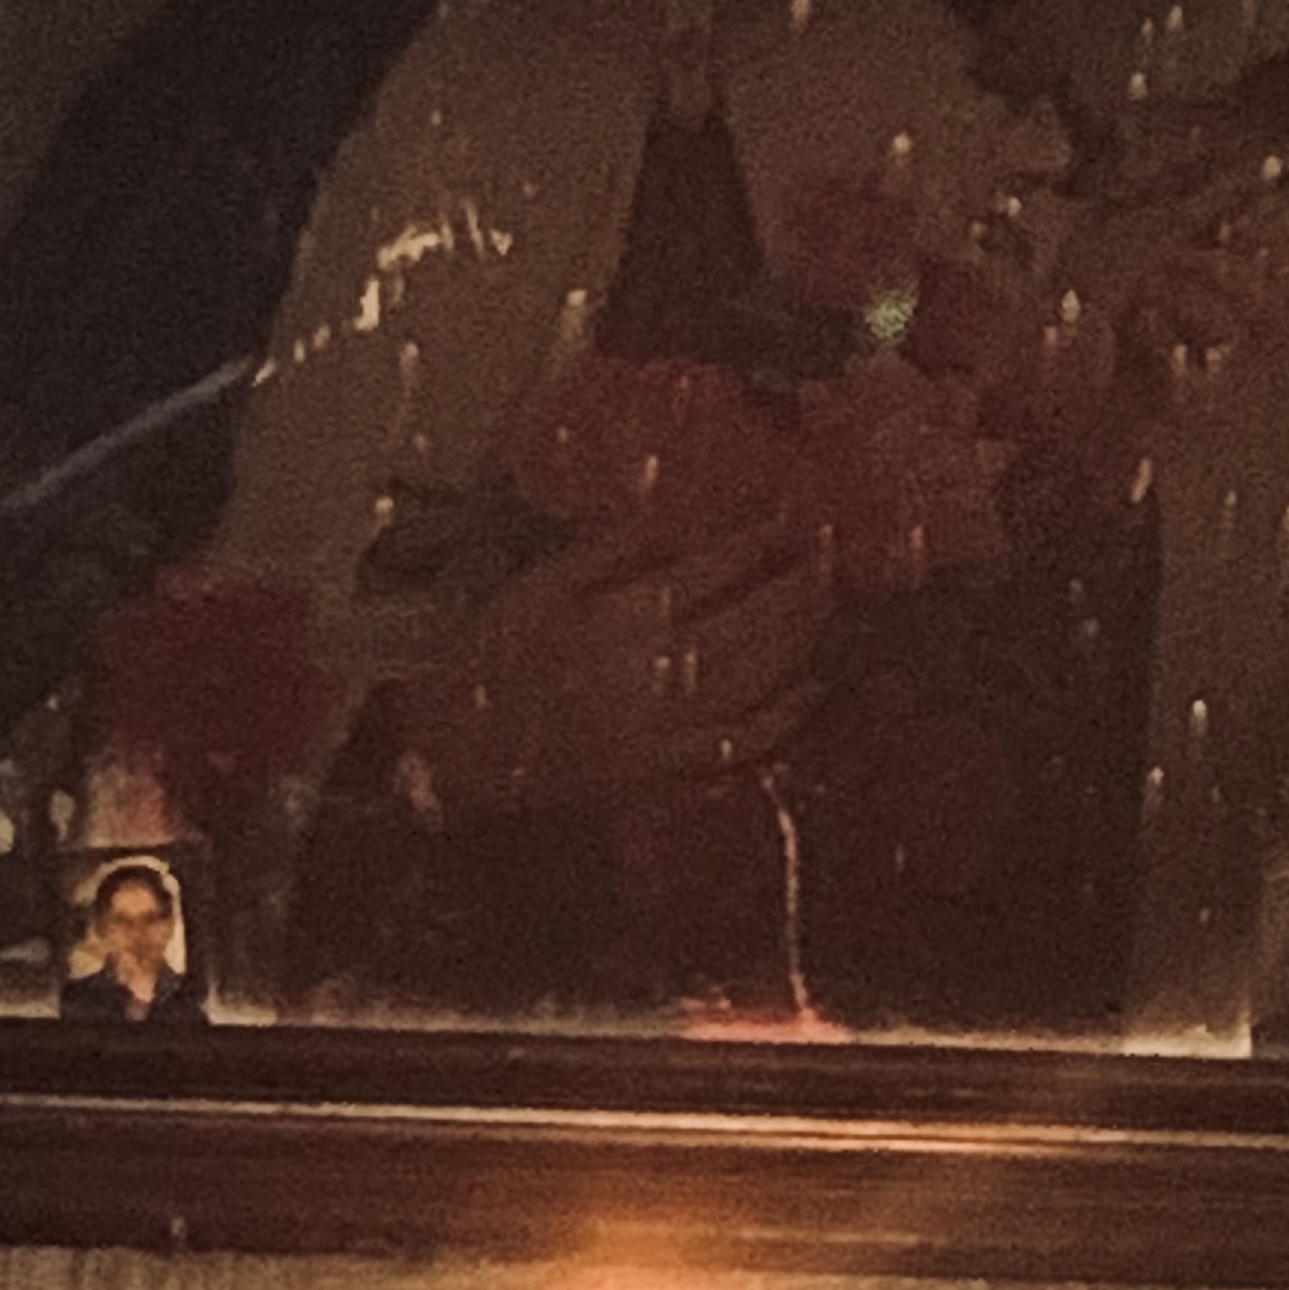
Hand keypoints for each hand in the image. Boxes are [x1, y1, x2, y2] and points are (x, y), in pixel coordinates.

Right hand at [391, 512, 831, 826]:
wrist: (459, 751)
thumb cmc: (493, 656)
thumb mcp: (541, 584)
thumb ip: (615, 551)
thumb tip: (685, 519)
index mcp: (613, 621)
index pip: (707, 572)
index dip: (755, 543)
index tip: (786, 519)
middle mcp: (647, 676)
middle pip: (749, 628)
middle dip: (797, 591)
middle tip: (827, 559)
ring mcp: (661, 729)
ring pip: (755, 683)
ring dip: (802, 644)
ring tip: (828, 608)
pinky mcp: (663, 770)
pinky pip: (740, 745)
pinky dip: (783, 717)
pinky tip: (811, 688)